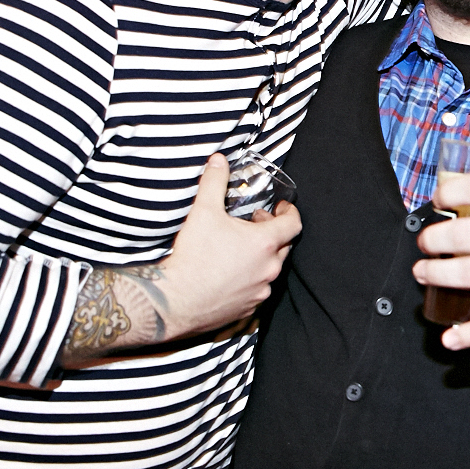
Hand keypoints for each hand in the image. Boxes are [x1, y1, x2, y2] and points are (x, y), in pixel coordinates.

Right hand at [158, 154, 300, 338]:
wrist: (175, 301)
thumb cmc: (193, 256)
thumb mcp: (203, 211)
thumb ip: (214, 182)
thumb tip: (219, 160)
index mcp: (265, 243)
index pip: (294, 224)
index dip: (290, 212)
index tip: (281, 208)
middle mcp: (269, 269)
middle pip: (284, 246)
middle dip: (273, 232)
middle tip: (254, 222)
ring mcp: (260, 291)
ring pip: (270, 269)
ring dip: (262, 256)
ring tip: (241, 247)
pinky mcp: (248, 308)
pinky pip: (257, 289)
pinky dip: (251, 278)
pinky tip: (231, 272)